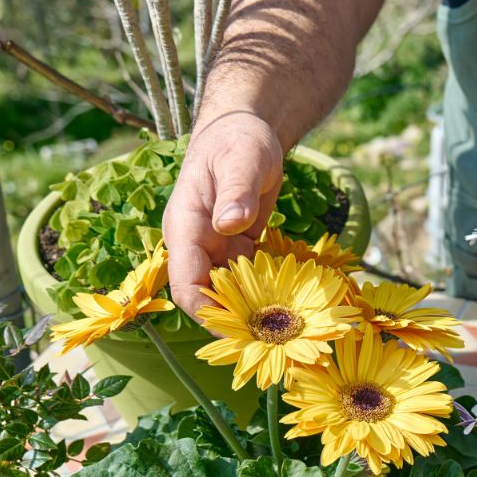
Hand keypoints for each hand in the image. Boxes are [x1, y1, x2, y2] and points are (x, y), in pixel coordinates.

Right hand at [162, 112, 282, 320]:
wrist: (245, 132)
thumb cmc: (239, 141)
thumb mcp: (243, 159)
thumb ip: (236, 191)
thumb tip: (230, 224)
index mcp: (186, 227)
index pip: (186, 282)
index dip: (207, 312)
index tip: (236, 335)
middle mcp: (196, 245)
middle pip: (206, 297)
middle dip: (233, 323)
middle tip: (271, 344)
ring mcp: (216, 249)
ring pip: (228, 293)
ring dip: (251, 314)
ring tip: (284, 337)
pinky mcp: (236, 250)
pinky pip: (247, 281)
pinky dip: (264, 296)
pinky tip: (289, 313)